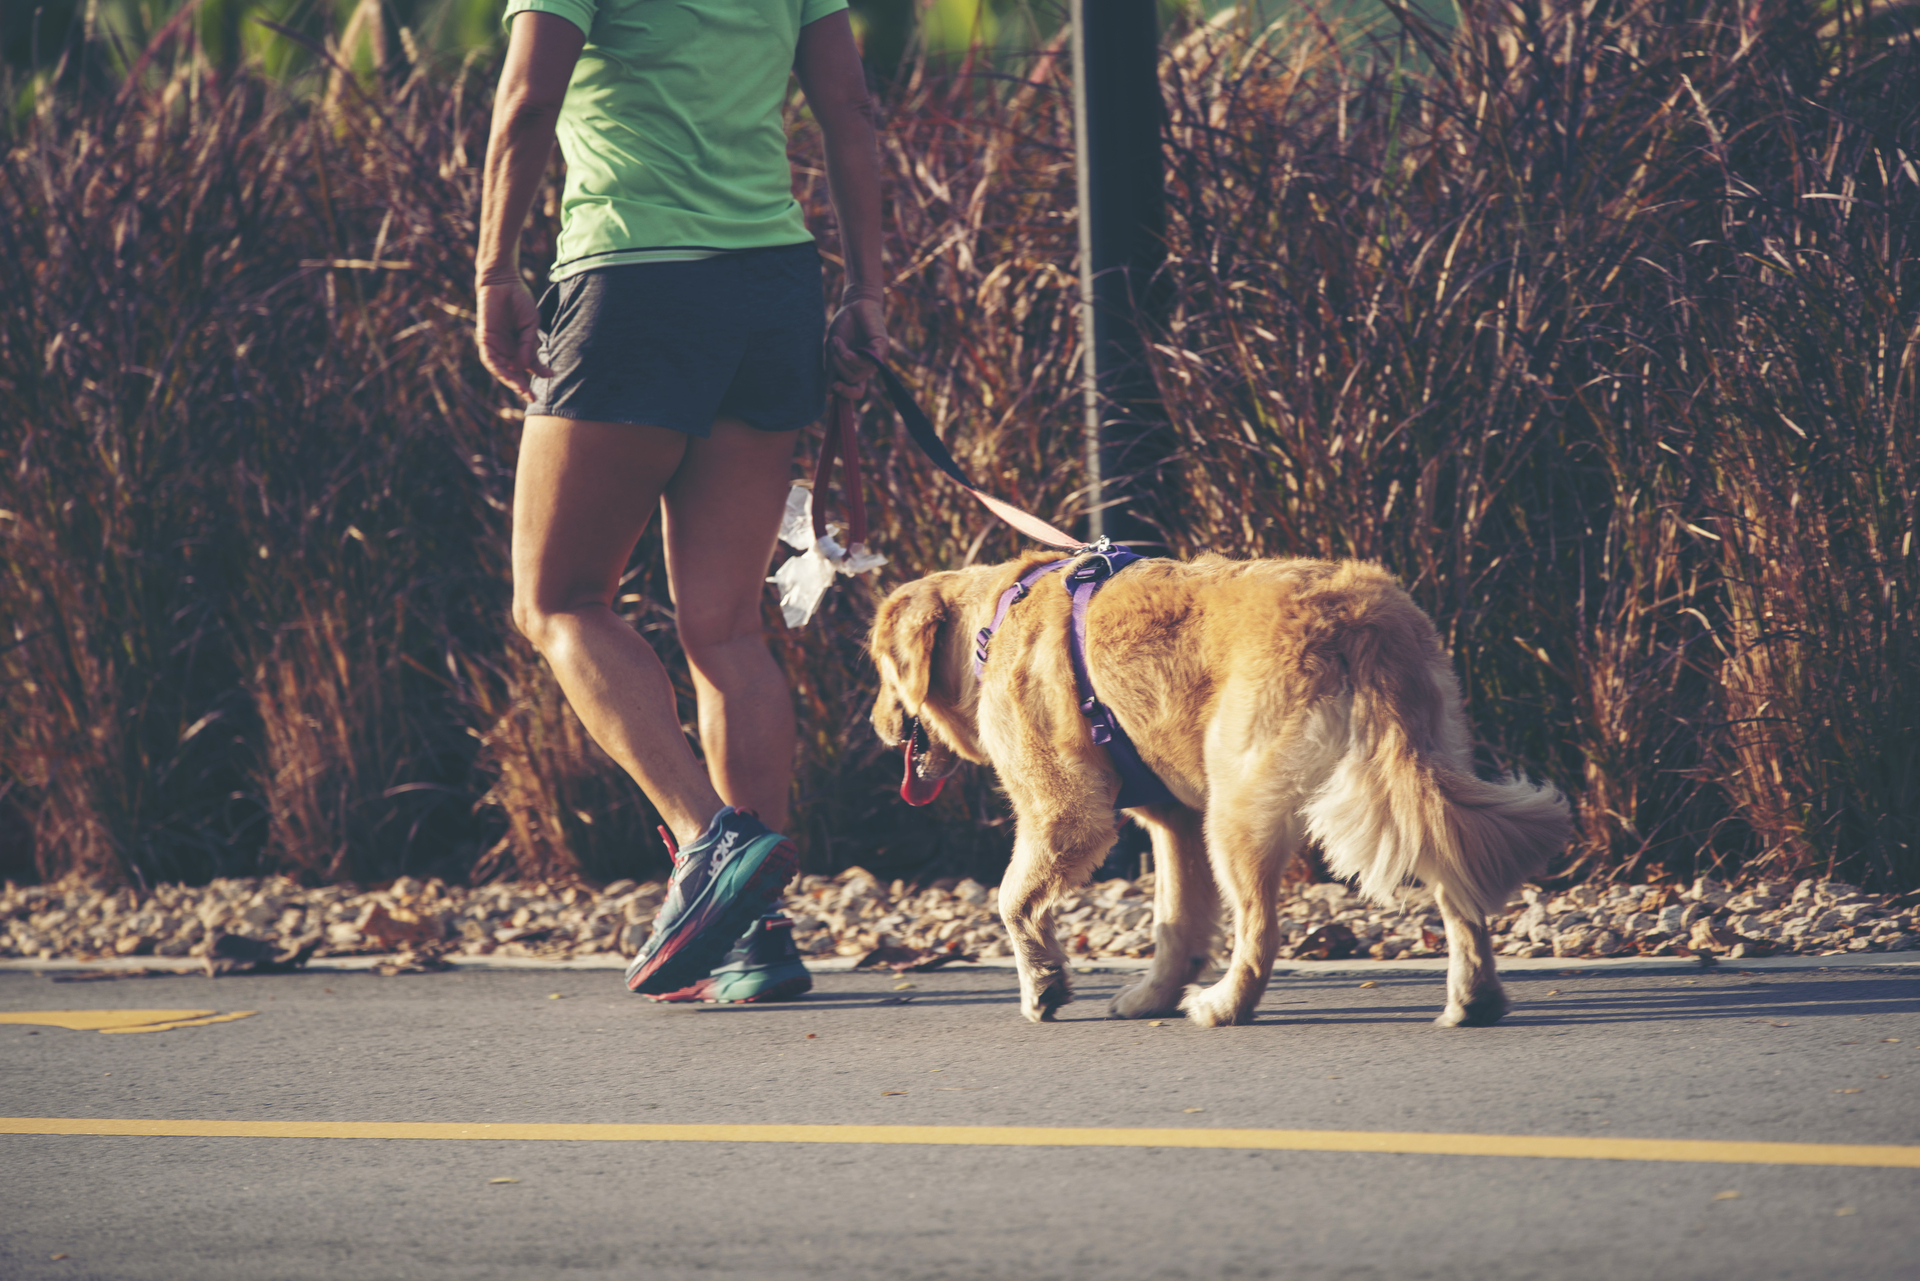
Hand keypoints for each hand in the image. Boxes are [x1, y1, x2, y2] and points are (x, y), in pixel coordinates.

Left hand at [476, 278, 552, 401]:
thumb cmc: (519, 300)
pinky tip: (510, 373)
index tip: (551, 376)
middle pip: (514, 372)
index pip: (528, 365)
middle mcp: (507, 348)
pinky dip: (499, 368)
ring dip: (511, 381)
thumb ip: (528, 345)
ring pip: (501, 369)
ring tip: (522, 390)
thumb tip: (527, 366)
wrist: (504, 282)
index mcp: (519, 345)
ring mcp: (495, 345)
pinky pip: (490, 359)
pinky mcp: (485, 339)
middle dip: (522, 386)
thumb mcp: (530, 325)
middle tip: (532, 397)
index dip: (538, 372)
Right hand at [826, 295, 887, 399]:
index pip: (856, 391)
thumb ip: (832, 368)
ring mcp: (876, 359)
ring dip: (841, 359)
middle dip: (838, 370)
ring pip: (857, 373)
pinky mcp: (881, 348)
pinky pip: (865, 362)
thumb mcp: (833, 349)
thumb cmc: (844, 325)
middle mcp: (869, 367)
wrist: (854, 304)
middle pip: (854, 383)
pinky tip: (839, 343)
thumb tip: (829, 392)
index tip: (832, 387)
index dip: (845, 394)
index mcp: (858, 369)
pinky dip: (849, 355)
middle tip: (831, 352)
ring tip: (835, 342)